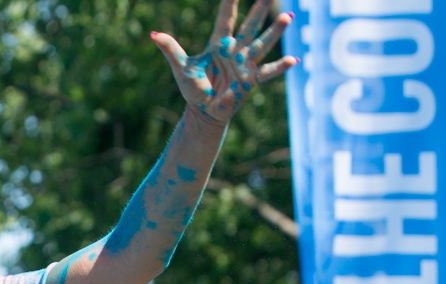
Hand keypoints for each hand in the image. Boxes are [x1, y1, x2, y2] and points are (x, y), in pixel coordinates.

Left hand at [152, 1, 295, 126]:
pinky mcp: (251, 80)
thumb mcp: (181, 68)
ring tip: (287, 17)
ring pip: (262, 44)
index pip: (226, 18)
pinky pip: (268, 72)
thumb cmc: (193, 89)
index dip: (231, 1)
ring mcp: (245, 63)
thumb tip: (153, 34)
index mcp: (219, 43)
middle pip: (249, 25)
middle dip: (259, 9)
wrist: (204, 111)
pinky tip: (293, 60)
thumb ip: (170, 49)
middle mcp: (236, 50)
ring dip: (274, 32)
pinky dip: (279, 67)